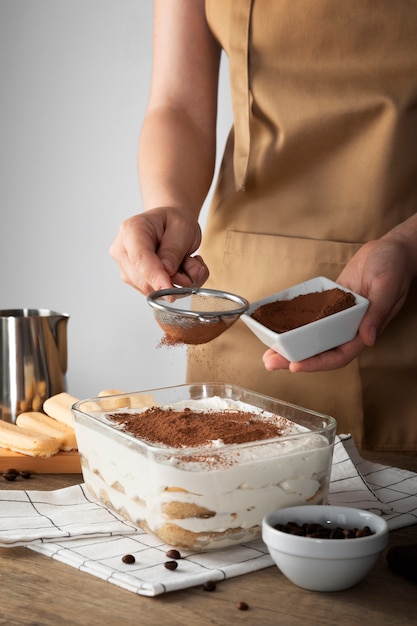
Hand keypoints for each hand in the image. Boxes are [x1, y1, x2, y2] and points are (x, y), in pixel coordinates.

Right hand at [109, 206, 208, 294]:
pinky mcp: (133, 280)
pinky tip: (179, 270)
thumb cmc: (174, 222)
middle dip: (171, 281)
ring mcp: (126, 267)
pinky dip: (172, 286)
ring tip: (186, 262)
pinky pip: (155, 292)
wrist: (169, 224)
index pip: (139, 258)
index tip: (169, 288)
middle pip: (142, 279)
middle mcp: (123, 250)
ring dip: (175, 283)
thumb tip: (167, 272)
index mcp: (132, 230)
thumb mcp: (183, 229)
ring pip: (150, 289)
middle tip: (193, 265)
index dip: (154, 276)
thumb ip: (174, 250)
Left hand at [263, 235, 412, 372]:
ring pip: (311, 338)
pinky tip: (276, 327)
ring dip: (290, 346)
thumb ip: (378, 313)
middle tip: (270, 363)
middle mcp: (348, 328)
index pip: (339, 355)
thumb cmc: (394, 267)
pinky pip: (310, 318)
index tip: (295, 365)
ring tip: (268, 353)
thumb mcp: (387, 287)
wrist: (389, 249)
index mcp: (364, 329)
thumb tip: (367, 338)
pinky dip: (294, 324)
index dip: (317, 363)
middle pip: (320, 351)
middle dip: (295, 359)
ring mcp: (337, 317)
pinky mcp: (328, 304)